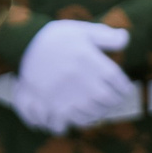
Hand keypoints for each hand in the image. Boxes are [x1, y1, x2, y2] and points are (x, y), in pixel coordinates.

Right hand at [13, 19, 135, 133]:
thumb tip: (126, 37)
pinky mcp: (54, 105)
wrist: (25, 46)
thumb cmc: (57, 38)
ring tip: (100, 109)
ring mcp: (67, 95)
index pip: (117, 80)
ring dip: (100, 113)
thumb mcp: (82, 30)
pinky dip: (79, 122)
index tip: (126, 90)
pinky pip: (71, 121)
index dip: (124, 88)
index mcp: (90, 60)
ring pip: (92, 113)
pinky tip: (81, 116)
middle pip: (107, 99)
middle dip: (115, 102)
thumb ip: (105, 36)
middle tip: (115, 101)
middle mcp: (81, 79)